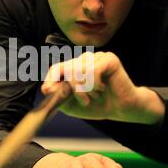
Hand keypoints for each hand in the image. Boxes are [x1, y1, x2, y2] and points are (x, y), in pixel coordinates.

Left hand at [42, 51, 164, 124]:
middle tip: (85, 101)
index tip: (46, 91)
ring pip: (79, 70)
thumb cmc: (98, 105)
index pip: (56, 68)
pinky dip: (95, 84)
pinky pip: (92, 71)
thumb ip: (59, 97)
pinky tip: (102, 88)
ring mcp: (96, 57)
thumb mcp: (73, 105)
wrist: (121, 109)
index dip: (50, 79)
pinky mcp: (109, 59)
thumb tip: (46, 89)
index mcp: (75, 68)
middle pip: (67, 69)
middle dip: (73, 90)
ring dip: (86, 89)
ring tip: (96, 94)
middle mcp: (84, 60)